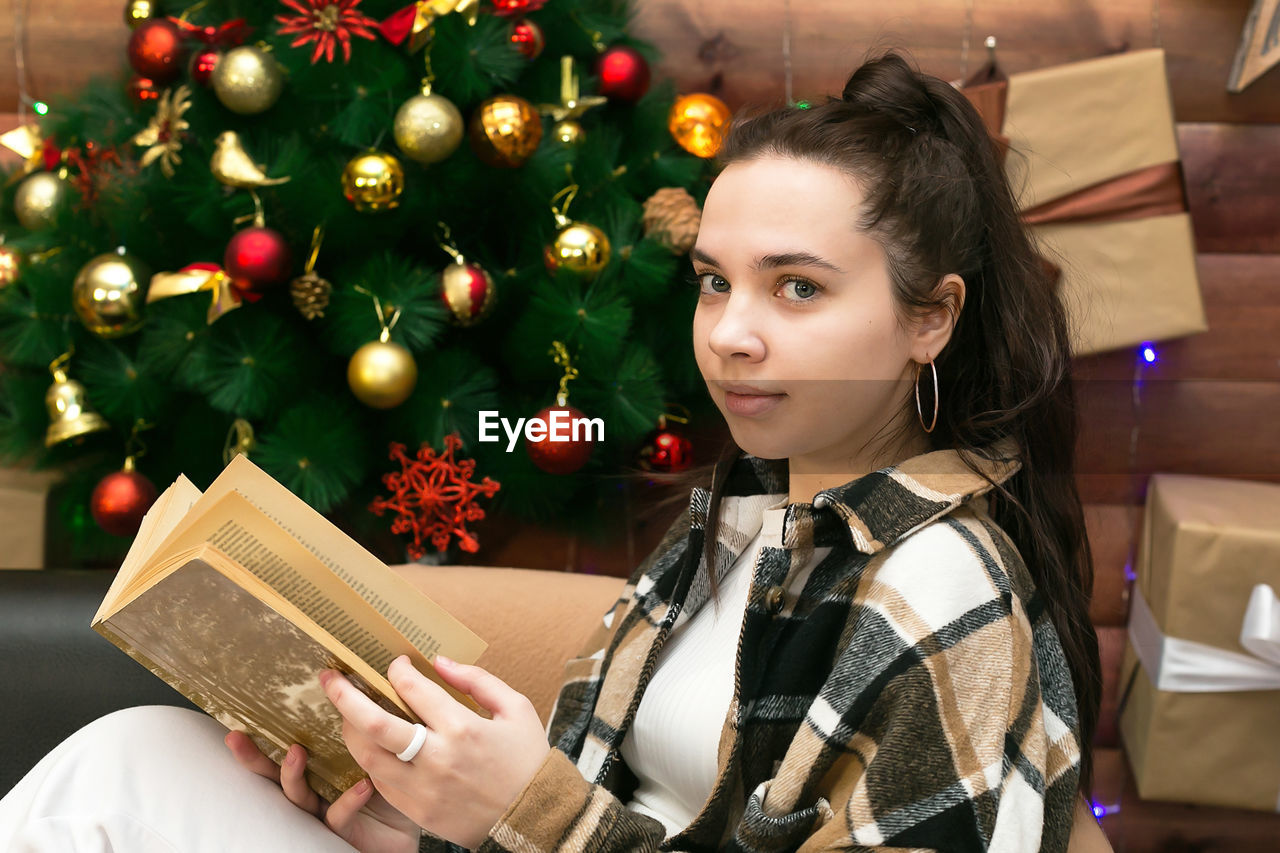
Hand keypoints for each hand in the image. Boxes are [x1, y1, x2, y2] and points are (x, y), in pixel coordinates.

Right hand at [225, 730, 420, 852]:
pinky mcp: (345, 830)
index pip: (284, 748)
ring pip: (299, 797)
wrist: (420, 816)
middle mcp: (317, 789)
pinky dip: (349, 800)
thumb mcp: (382, 746)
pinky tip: (362, 786)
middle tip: (238, 738)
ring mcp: (325, 810)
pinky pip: (339, 815)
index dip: (262, 736)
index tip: (240, 718)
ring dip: (293, 775)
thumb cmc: (397, 780)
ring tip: (296, 752)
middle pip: (274, 775)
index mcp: (321, 766)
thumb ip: (369, 723)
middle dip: (254, 758)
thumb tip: (366, 682)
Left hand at [321, 654, 551, 849]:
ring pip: (367, 756)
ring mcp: (423, 789)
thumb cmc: (527, 759)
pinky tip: (372, 745)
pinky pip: (380, 782)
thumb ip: (477, 680)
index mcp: (462, 728)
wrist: (533, 818)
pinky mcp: (417, 811)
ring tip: (346, 713)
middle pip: (373, 723)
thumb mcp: (516, 708)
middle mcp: (436, 758)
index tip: (396, 663)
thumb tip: (438, 662)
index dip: (397, 670)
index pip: (412, 688)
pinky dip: (371, 759)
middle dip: (344, 696)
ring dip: (350, 730)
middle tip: (330, 678)